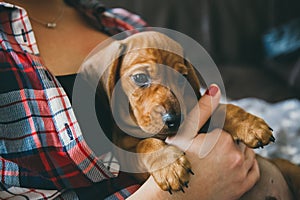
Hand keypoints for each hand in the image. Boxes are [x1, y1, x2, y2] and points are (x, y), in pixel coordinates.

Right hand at [128, 84, 259, 199]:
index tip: (205, 141)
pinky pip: (254, 169)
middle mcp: (236, 156)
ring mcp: (241, 173)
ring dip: (237, 151)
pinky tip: (233, 164)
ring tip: (217, 157)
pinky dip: (248, 164)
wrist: (175, 196)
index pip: (228, 126)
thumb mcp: (184, 134)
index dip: (216, 132)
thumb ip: (202, 110)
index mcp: (222, 140)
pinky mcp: (243, 187)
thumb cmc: (176, 162)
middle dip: (226, 141)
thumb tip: (215, 89)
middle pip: (238, 139)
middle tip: (208, 150)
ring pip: (247, 152)